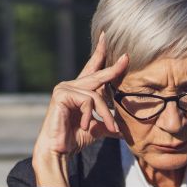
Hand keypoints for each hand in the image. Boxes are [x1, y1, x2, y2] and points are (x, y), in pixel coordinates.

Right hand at [32, 32, 127, 186]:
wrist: (59, 150)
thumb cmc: (75, 138)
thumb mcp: (97, 128)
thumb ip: (107, 123)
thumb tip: (125, 130)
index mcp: (80, 90)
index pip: (92, 67)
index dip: (100, 53)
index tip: (107, 36)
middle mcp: (71, 85)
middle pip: (98, 74)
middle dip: (114, 68)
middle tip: (127, 58)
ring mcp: (64, 88)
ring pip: (96, 95)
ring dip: (105, 114)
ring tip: (109, 128)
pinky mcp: (61, 95)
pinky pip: (87, 101)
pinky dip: (90, 115)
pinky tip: (85, 125)